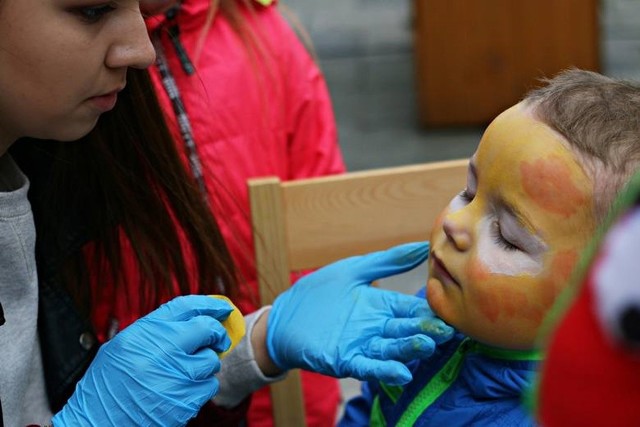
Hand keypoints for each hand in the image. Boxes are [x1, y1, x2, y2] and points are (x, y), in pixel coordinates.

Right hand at [53, 295, 232, 426]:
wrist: (96, 423)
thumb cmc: (109, 384)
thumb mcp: (122, 346)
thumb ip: (157, 331)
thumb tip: (195, 319)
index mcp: (145, 332)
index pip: (186, 307)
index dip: (209, 304)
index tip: (223, 308)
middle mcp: (163, 350)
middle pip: (207, 330)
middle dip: (216, 335)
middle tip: (217, 341)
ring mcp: (177, 376)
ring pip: (211, 361)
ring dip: (205, 365)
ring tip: (183, 373)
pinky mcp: (185, 401)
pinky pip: (209, 386)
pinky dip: (201, 388)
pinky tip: (182, 391)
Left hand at [266, 242, 453, 385]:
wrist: (284, 316)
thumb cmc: (318, 291)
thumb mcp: (355, 270)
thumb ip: (387, 261)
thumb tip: (423, 246)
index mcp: (382, 305)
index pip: (411, 309)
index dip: (428, 310)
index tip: (449, 309)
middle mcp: (377, 328)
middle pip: (406, 330)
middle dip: (425, 331)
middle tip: (446, 330)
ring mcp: (363, 345)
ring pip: (392, 349)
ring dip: (410, 350)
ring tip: (427, 346)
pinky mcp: (346, 360)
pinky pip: (369, 366)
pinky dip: (385, 370)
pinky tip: (402, 372)